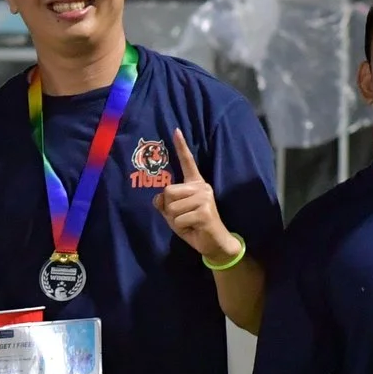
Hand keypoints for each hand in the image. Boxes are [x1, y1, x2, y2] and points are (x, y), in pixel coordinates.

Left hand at [154, 129, 240, 262]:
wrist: (214, 243)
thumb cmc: (193, 226)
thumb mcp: (173, 215)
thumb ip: (164, 204)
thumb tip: (158, 198)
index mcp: (195, 184)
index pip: (187, 163)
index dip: (181, 147)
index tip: (175, 130)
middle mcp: (201, 187)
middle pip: (168, 191)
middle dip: (169, 209)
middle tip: (183, 217)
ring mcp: (204, 198)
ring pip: (171, 207)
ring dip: (175, 220)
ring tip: (189, 222)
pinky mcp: (205, 211)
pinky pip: (178, 219)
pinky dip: (181, 227)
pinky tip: (194, 227)